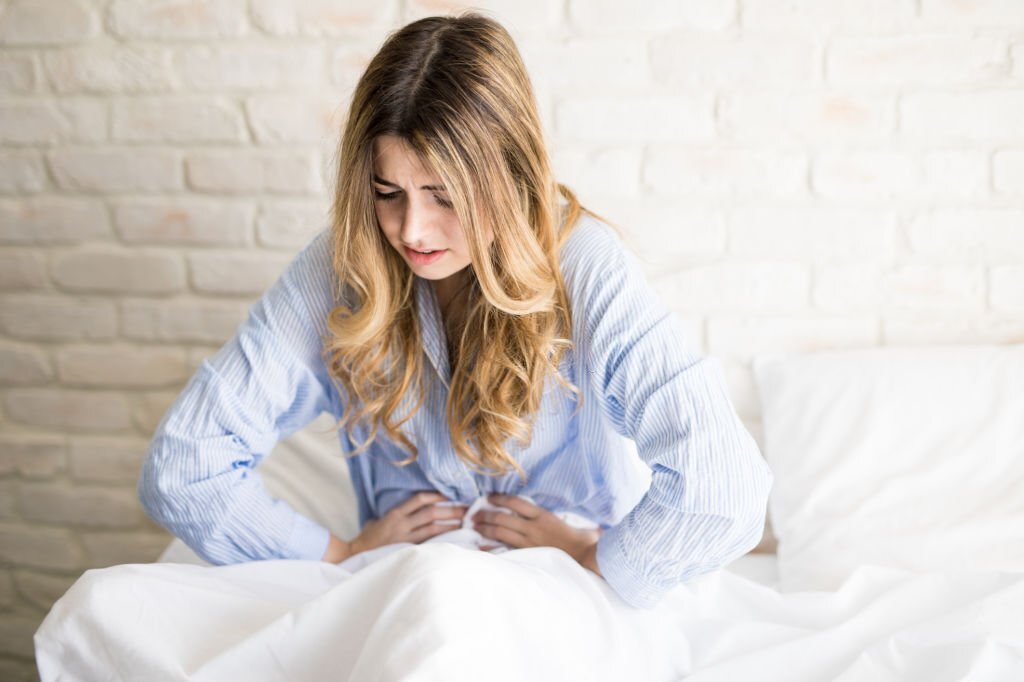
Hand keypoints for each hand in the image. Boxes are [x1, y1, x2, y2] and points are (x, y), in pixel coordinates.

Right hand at [328, 491, 467, 562]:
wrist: (356, 555)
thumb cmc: (369, 537)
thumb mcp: (380, 519)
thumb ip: (397, 514)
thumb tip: (415, 509)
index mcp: (395, 514)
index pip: (419, 500)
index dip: (436, 495)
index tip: (450, 494)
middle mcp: (401, 524)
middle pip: (431, 513)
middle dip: (450, 510)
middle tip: (466, 509)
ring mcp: (405, 539)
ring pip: (433, 529)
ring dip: (450, 525)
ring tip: (464, 523)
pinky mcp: (407, 551)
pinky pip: (428, 544)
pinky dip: (442, 540)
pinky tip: (453, 539)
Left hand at [472, 493, 602, 575]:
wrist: (586, 558)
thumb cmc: (582, 541)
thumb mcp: (566, 521)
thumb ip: (555, 518)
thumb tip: (550, 512)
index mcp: (542, 516)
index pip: (516, 503)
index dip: (500, 499)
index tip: (488, 497)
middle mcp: (533, 527)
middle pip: (503, 517)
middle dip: (486, 515)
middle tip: (473, 514)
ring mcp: (530, 542)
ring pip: (502, 533)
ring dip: (486, 529)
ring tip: (474, 527)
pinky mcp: (529, 555)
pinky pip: (506, 550)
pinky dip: (492, 548)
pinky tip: (481, 547)